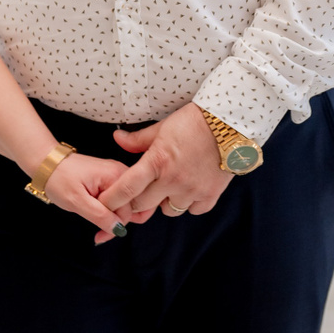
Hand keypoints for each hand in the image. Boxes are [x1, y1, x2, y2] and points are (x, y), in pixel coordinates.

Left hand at [42, 153, 133, 243]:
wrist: (46, 163)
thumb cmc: (58, 178)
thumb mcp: (77, 201)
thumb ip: (100, 215)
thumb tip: (118, 229)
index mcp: (115, 175)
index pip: (128, 208)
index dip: (116, 226)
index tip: (101, 235)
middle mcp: (120, 172)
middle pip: (132, 205)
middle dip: (118, 223)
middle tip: (100, 234)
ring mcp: (116, 174)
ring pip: (127, 203)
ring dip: (115, 218)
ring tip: (98, 225)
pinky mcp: (110, 178)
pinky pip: (119, 198)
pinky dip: (112, 210)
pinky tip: (100, 215)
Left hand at [98, 104, 230, 220]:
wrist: (229, 124)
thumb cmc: (193, 122)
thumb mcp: (161, 127)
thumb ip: (137, 139)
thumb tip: (117, 139)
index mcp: (157, 162)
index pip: (127, 188)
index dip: (112, 199)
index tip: (103, 204)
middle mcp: (173, 180)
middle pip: (143, 205)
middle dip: (137, 201)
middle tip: (140, 191)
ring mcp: (193, 190)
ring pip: (168, 211)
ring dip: (164, 201)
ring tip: (169, 185)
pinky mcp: (211, 195)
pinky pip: (193, 210)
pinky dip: (189, 203)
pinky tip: (189, 188)